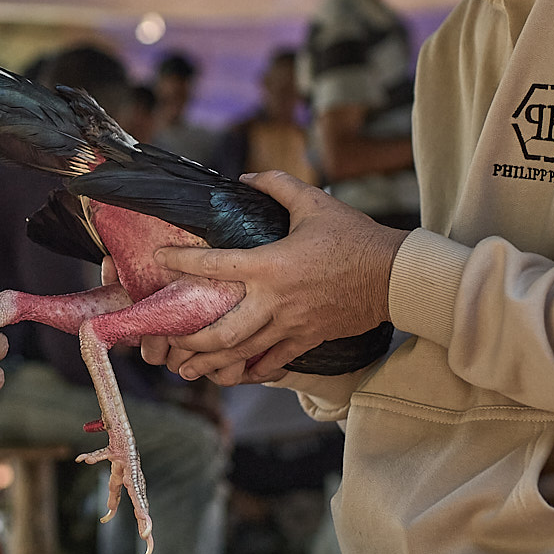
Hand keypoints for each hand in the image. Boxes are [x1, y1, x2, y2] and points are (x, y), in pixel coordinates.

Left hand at [149, 170, 405, 382]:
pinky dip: (250, 372)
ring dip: (210, 363)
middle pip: (221, 329)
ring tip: (185, 370)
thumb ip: (276, 186)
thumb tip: (245, 176)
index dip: (182, 261)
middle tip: (165, 341)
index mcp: (271, 264)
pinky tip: (233, 376)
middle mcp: (275, 300)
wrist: (394, 275)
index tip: (159, 258)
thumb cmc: (354, 237)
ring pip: (242, 353)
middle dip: (189, 339)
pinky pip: (273, 363)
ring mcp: (290, 324)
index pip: (214, 264)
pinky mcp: (306, 339)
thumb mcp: (314, 202)